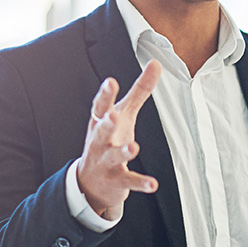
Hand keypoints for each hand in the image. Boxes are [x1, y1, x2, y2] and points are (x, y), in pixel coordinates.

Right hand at [76, 60, 162, 219]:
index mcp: (101, 122)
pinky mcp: (116, 180)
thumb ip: (140, 90)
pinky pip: (128, 180)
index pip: (100, 107)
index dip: (105, 95)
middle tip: (113, 116)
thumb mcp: (124, 113)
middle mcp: (100, 141)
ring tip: (134, 147)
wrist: (91, 182)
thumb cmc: (109, 139)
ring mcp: (106, 161)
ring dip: (122, 152)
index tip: (110, 82)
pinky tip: (153, 184)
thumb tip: (156, 63)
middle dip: (106, 124)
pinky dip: (140, 182)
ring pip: (113, 156)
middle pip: (101, 131)